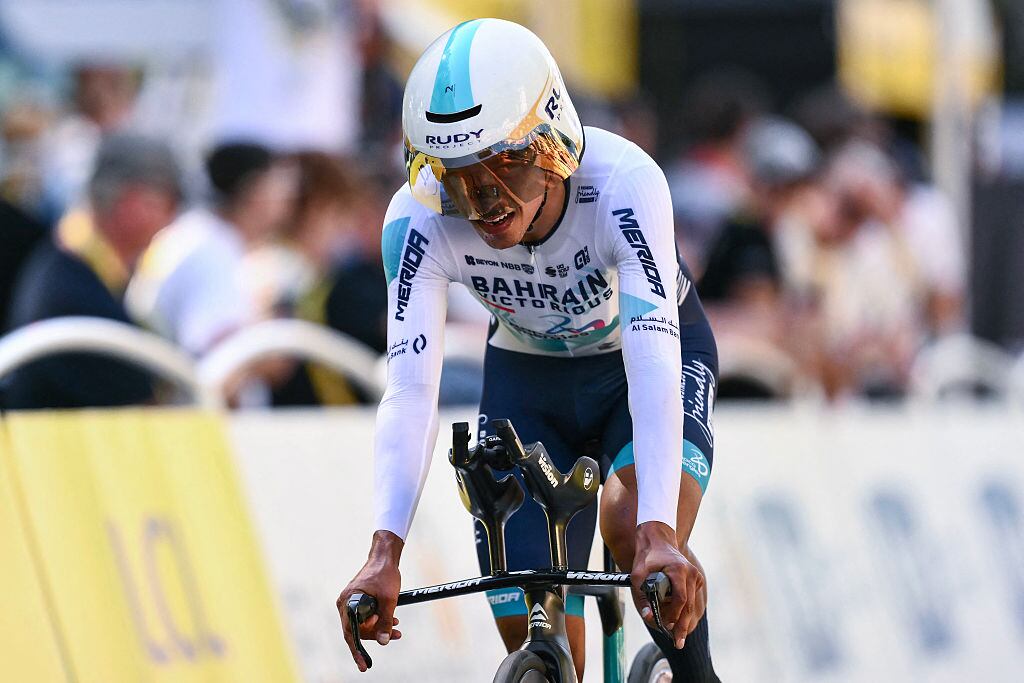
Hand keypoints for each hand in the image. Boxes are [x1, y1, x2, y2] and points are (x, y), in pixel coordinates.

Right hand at [337, 531, 404, 671]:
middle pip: (357, 630)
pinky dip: (377, 620)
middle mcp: (345, 603)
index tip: (364, 665)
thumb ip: (385, 622)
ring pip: (363, 624)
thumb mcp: (389, 600)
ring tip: (396, 628)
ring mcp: (350, 601)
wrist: (385, 556)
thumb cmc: (385, 574)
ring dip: (378, 628)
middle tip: (394, 636)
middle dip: (375, 636)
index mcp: (348, 602)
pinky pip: (365, 616)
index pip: (350, 633)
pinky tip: (392, 620)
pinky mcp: (357, 600)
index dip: (357, 650)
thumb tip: (384, 642)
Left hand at [630, 521, 705, 648]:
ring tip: (677, 637)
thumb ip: (642, 596)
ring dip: (683, 620)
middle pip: (688, 605)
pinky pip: (691, 599)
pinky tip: (677, 621)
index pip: (680, 599)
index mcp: (678, 570)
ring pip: (692, 604)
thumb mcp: (638, 575)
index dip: (674, 615)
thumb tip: (648, 616)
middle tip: (678, 643)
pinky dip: (684, 610)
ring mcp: (696, 576)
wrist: (657, 540)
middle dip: (682, 625)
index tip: (666, 626)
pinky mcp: (696, 579)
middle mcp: (691, 573)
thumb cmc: (646, 558)